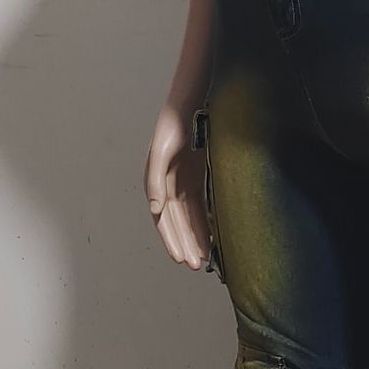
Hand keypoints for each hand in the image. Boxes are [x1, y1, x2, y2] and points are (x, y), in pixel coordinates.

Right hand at [144, 100, 209, 271]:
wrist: (193, 102)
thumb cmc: (173, 125)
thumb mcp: (161, 152)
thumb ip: (155, 180)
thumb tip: (154, 209)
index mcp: (157, 183)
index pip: (163, 219)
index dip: (171, 239)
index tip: (180, 258)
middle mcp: (169, 186)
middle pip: (177, 223)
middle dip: (185, 244)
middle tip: (195, 265)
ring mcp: (185, 182)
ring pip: (190, 217)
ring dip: (195, 237)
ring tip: (204, 259)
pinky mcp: (199, 176)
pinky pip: (202, 205)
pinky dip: (206, 221)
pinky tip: (214, 237)